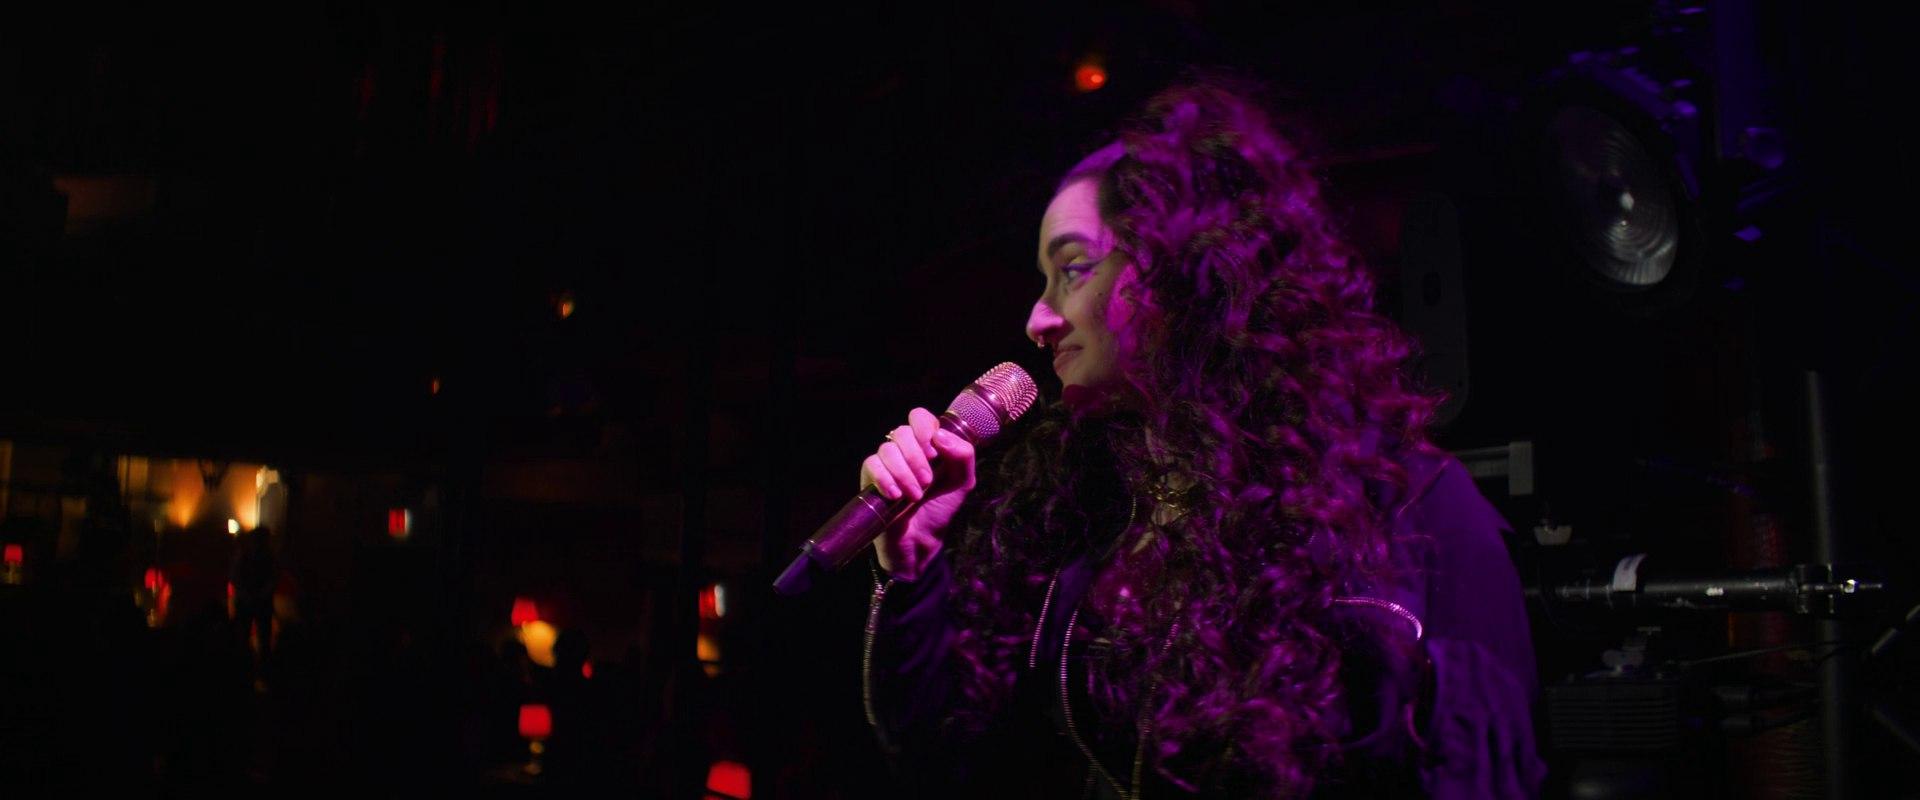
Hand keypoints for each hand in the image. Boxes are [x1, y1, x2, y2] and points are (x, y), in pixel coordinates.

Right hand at [861, 407, 976, 580]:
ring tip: (915, 496)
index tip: (934, 451)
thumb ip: (963, 455)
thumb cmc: (941, 509)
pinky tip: (896, 496)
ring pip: (887, 449)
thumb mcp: (963, 482)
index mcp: (927, 445)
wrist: (922, 541)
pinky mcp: (870, 479)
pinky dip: (886, 480)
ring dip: (904, 473)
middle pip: (902, 432)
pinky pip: (872, 465)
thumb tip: (940, 436)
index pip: (919, 417)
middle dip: (917, 458)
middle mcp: (904, 450)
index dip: (924, 428)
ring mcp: (886, 464)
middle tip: (927, 482)